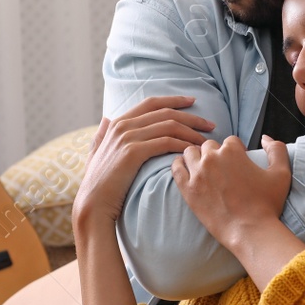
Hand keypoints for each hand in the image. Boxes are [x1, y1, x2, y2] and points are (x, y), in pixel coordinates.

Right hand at [75, 96, 215, 225]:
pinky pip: (166, 142)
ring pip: (169, 126)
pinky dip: (183, 145)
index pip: (151, 103)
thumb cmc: (98, 183)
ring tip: (206, 141)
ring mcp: (127, 137)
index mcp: (117, 123)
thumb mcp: (96, 153)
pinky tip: (194, 152)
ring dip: (192, 132)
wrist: (93, 204)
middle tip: (210, 124)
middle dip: (191, 116)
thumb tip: (105, 118)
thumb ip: (101, 135)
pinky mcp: (133, 152)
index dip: (174, 100)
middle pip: (165, 112)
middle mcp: (122, 126)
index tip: (193, 101)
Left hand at [171, 134, 291, 248]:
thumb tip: (265, 138)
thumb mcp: (281, 173)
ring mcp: (197, 173)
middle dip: (217, 153)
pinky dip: (180, 165)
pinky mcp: (188, 189)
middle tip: (223, 168)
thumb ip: (277, 149)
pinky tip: (187, 169)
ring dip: (198, 156)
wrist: (250, 231)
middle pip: (209, 145)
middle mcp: (212, 158)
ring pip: (191, 152)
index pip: (231, 141)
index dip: (237, 150)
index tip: (239, 162)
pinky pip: (176, 168)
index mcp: (232, 151)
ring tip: (205, 168)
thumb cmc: (267, 204)